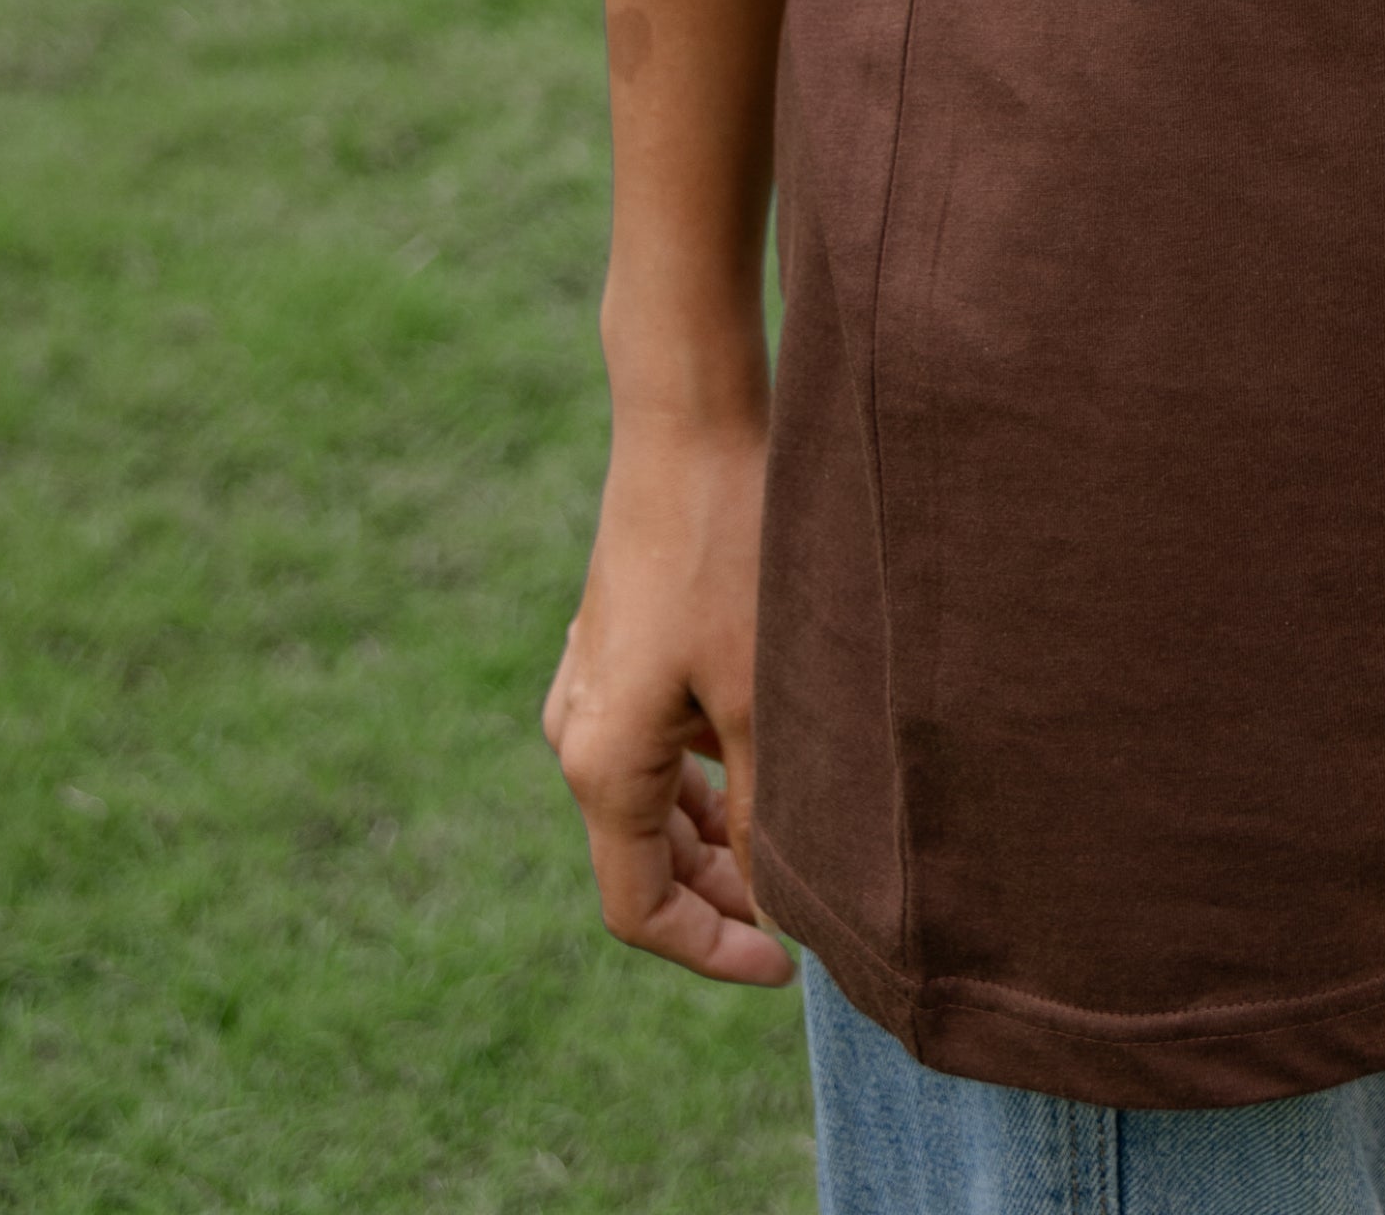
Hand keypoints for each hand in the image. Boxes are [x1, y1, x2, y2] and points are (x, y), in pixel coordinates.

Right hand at [541, 413, 790, 986]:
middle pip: (644, 858)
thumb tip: (777, 908)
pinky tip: (768, 752)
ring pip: (651, 799)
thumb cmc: (732, 552)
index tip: (789, 965)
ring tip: (801, 837)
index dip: (712, 950)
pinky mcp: (615, 642)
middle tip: (807, 909)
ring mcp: (591, 683)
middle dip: (723, 895)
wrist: (688, 419)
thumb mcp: (762, 697)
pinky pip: (654, 742)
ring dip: (717, 832)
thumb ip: (764, 813)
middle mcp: (577, 732)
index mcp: (600, 764)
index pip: (639, 910)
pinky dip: (706, 771)